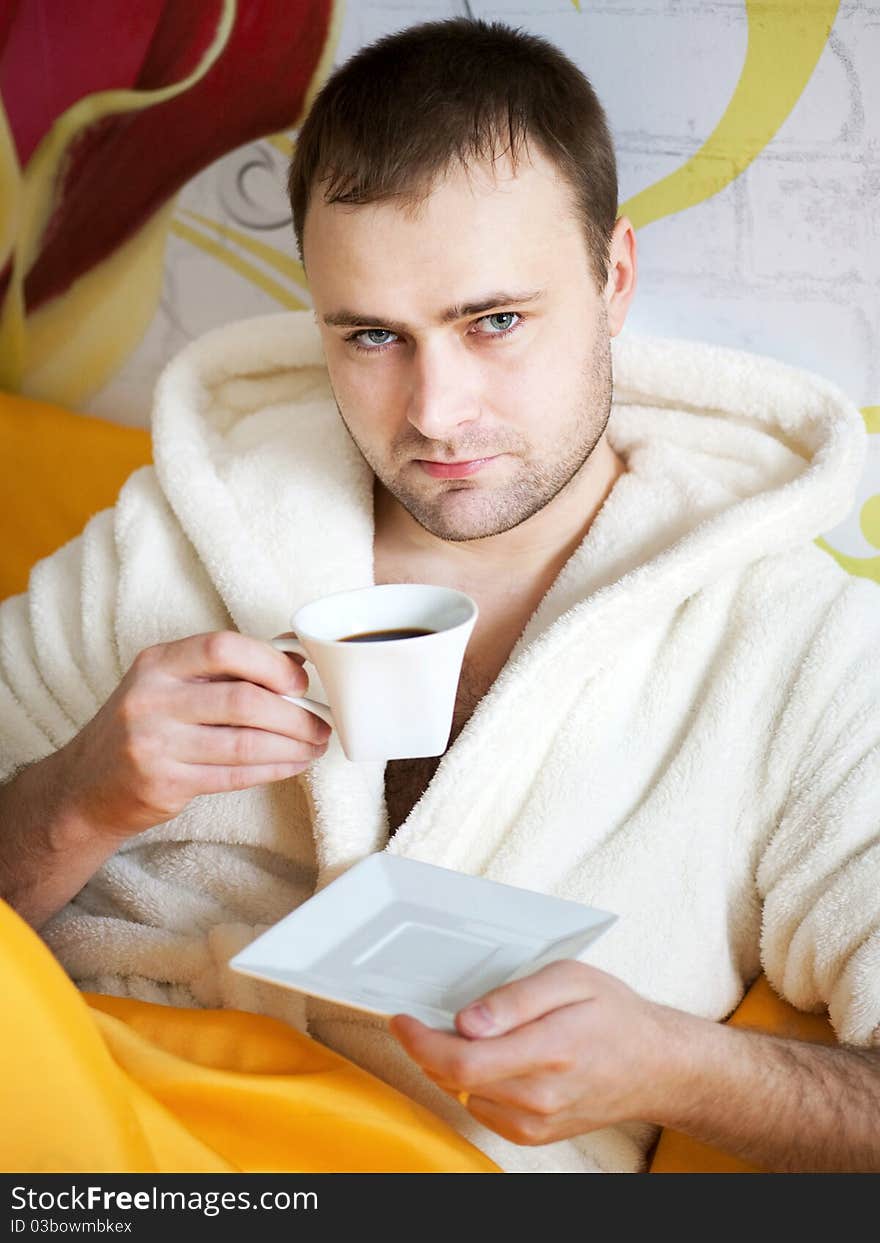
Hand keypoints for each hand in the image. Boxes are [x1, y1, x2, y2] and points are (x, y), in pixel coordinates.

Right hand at [54, 630, 330, 843]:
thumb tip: (295, 659)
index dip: (271, 663)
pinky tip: (293, 764)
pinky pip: (235, 775)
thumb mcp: (169, 684)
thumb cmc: (145, 726)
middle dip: (294, 714)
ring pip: (244, 742)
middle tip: (322, 722)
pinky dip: (274, 769)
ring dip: (292, 745)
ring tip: (316, 745)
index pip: (222, 647)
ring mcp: (155, 744)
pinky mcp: (164, 783)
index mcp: (157, 663)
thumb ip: (223, 670)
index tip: (301, 682)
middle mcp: (151, 699)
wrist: (86, 786)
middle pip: (242, 700)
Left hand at [389, 960, 688, 1145]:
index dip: (420, 1041)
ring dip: (450, 1067)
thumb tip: (467, 1021)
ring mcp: (537, 1121)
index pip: (462, 1061)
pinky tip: (492, 1061)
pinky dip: (473, 1085)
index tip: (403, 1019)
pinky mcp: (535, 1134)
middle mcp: (540, 1095)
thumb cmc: (614, 1015)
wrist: (655, 1065)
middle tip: (427, 1020)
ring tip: (469, 1036)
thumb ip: (515, 998)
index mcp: (548, 1050)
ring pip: (464, 1096)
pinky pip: (482, 1110)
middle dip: (429, 1047)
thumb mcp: (570, 979)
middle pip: (455, 1080)